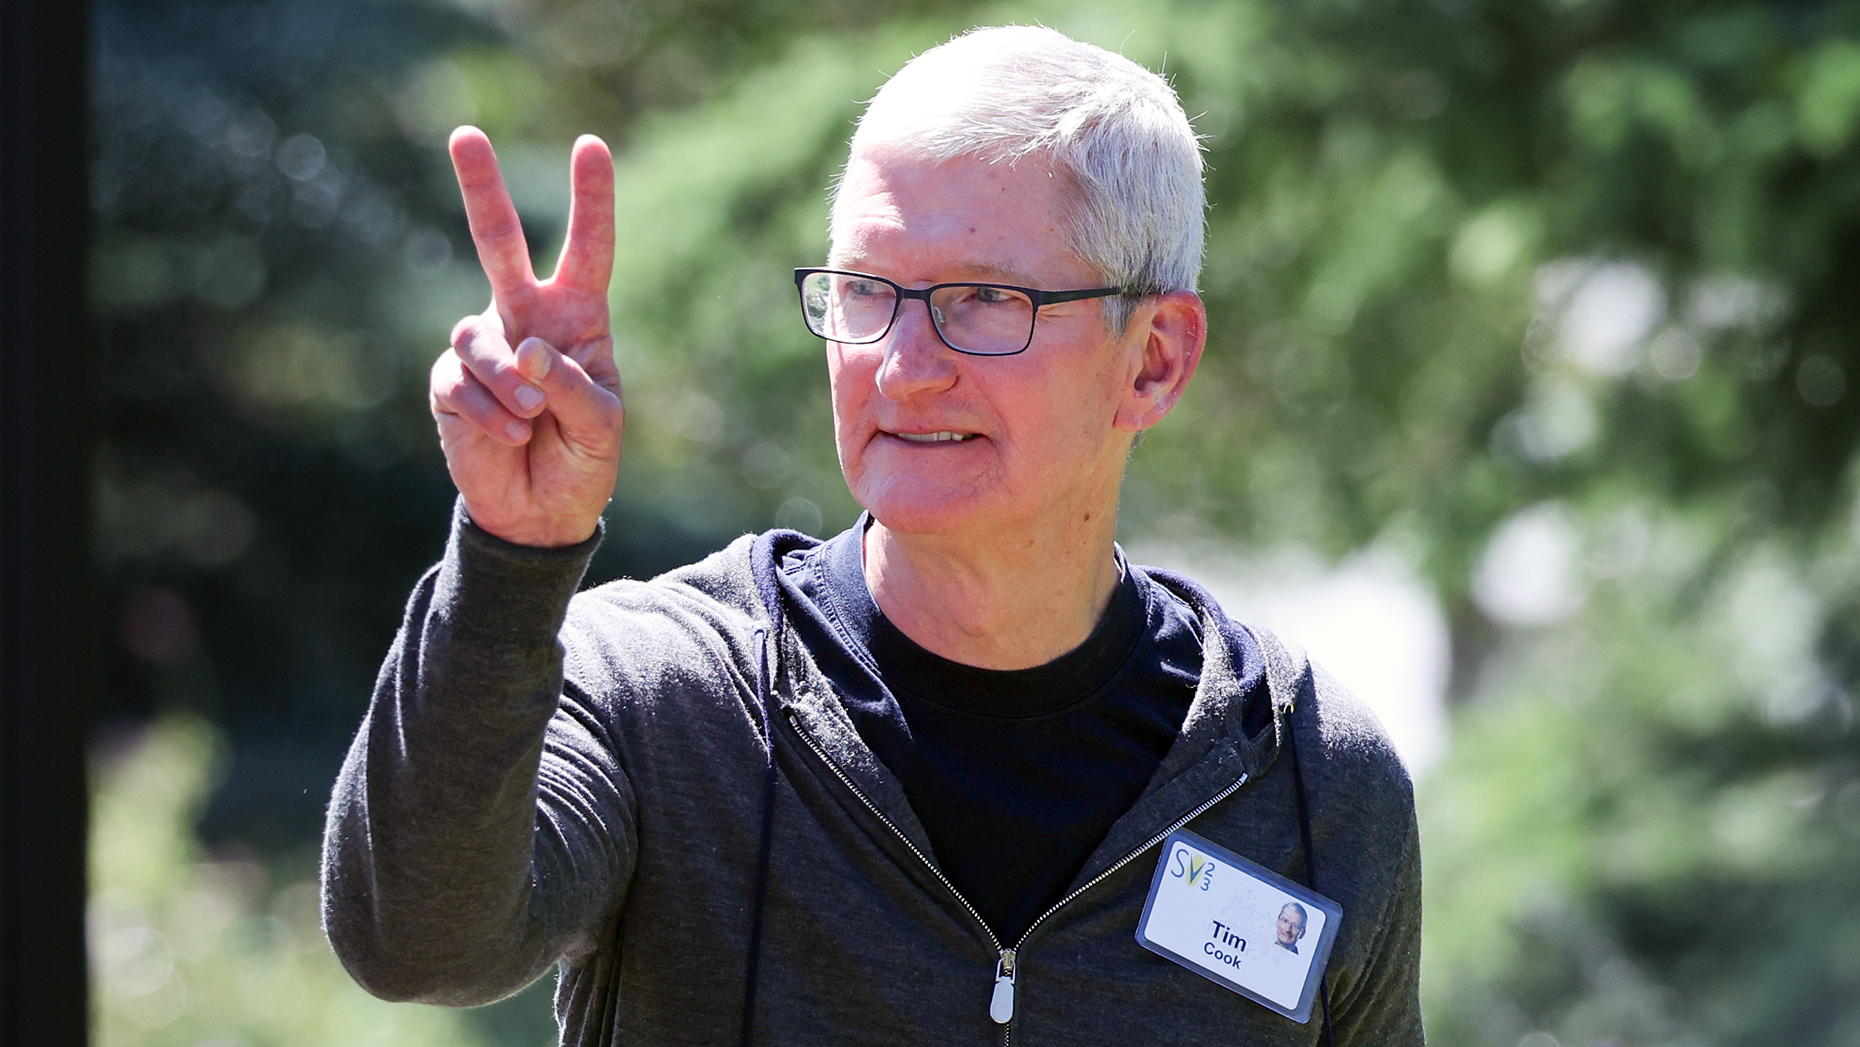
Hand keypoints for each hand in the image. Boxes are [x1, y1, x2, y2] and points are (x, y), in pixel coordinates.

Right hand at [430, 126, 621, 546]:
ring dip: (507, 380)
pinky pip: (459, 380)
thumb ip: (572, 384)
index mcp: (578, 318)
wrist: (542, 515)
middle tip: (465, 133)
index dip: (590, 199)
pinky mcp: (451, 384)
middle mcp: (527, 319)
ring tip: (532, 418)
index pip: (588, 250)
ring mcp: (485, 348)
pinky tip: (511, 437)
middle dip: (481, 189)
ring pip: (478, 333)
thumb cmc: (584, 460)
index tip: (590, 145)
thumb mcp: (602, 426)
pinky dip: (489, 412)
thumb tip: (526, 348)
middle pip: (499, 243)